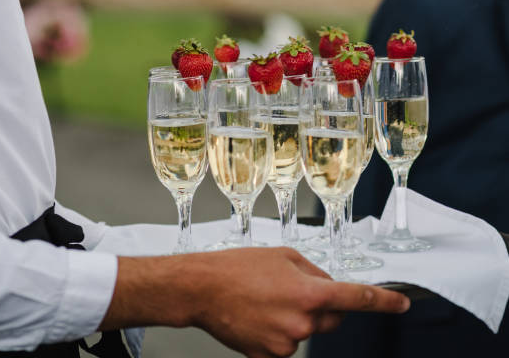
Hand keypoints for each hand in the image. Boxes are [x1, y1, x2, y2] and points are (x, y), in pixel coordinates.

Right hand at [100, 247, 408, 357]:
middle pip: (333, 318)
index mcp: (310, 293)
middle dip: (323, 305)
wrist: (201, 289)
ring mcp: (286, 344)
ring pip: (308, 332)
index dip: (384, 301)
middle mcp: (303, 322)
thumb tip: (329, 285)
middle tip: (293, 290)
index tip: (401, 303)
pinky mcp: (269, 357)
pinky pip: (287, 344)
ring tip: (267, 302)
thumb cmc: (237, 268)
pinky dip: (279, 332)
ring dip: (297, 319)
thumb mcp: (283, 256)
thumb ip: (314, 271)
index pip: (358, 298)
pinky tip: (259, 316)